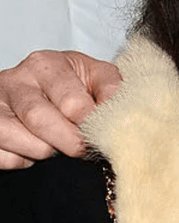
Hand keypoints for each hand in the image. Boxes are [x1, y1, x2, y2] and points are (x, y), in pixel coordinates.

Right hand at [0, 50, 121, 168]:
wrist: (38, 85)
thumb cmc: (72, 81)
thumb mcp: (96, 74)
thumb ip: (111, 88)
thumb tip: (123, 116)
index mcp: (47, 64)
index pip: (70, 101)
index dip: (89, 122)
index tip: (101, 131)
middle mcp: (16, 80)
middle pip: (39, 119)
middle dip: (67, 141)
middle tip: (82, 148)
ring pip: (15, 137)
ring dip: (42, 150)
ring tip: (57, 144)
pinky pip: (2, 155)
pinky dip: (21, 159)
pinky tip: (33, 147)